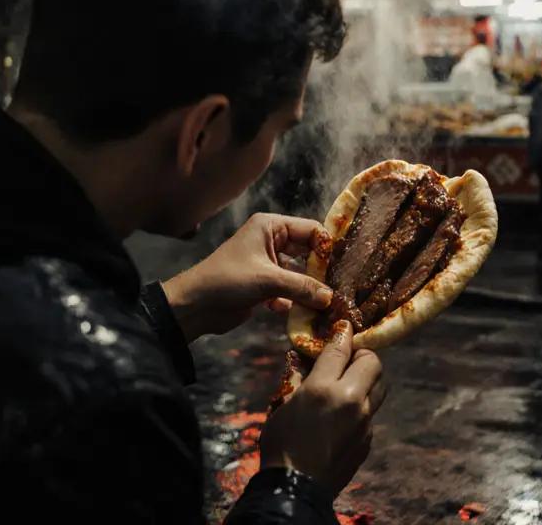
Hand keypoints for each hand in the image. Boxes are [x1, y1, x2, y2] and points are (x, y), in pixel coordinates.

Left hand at [161, 213, 333, 341]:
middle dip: (322, 270)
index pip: (311, 230)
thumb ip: (301, 287)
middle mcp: (271, 241)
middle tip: (345, 286)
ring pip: (299, 274)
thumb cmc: (226, 281)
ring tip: (332, 303)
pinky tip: (306, 315)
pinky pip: (289, 291)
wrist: (193, 307)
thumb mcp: (266, 280)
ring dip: (310, 289)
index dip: (328, 246)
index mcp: (270, 227)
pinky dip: (296, 302)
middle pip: (308, 252)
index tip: (348, 264)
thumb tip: (331, 297)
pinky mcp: (264, 287)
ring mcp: (268, 265)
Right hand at [258, 321, 387, 497]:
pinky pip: (372, 412)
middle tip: (346, 359)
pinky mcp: (368, 439)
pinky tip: (342, 415)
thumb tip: (302, 356)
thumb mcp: (281, 403)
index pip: (342, 347)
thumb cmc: (281, 443)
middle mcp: (352, 401)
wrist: (296, 488)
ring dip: (368, 379)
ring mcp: (364, 422)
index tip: (342, 328)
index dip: (342, 334)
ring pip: (380, 386)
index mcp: (325, 388)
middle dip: (362, 355)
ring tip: (348, 384)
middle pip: (373, 361)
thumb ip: (297, 376)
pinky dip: (361, 406)